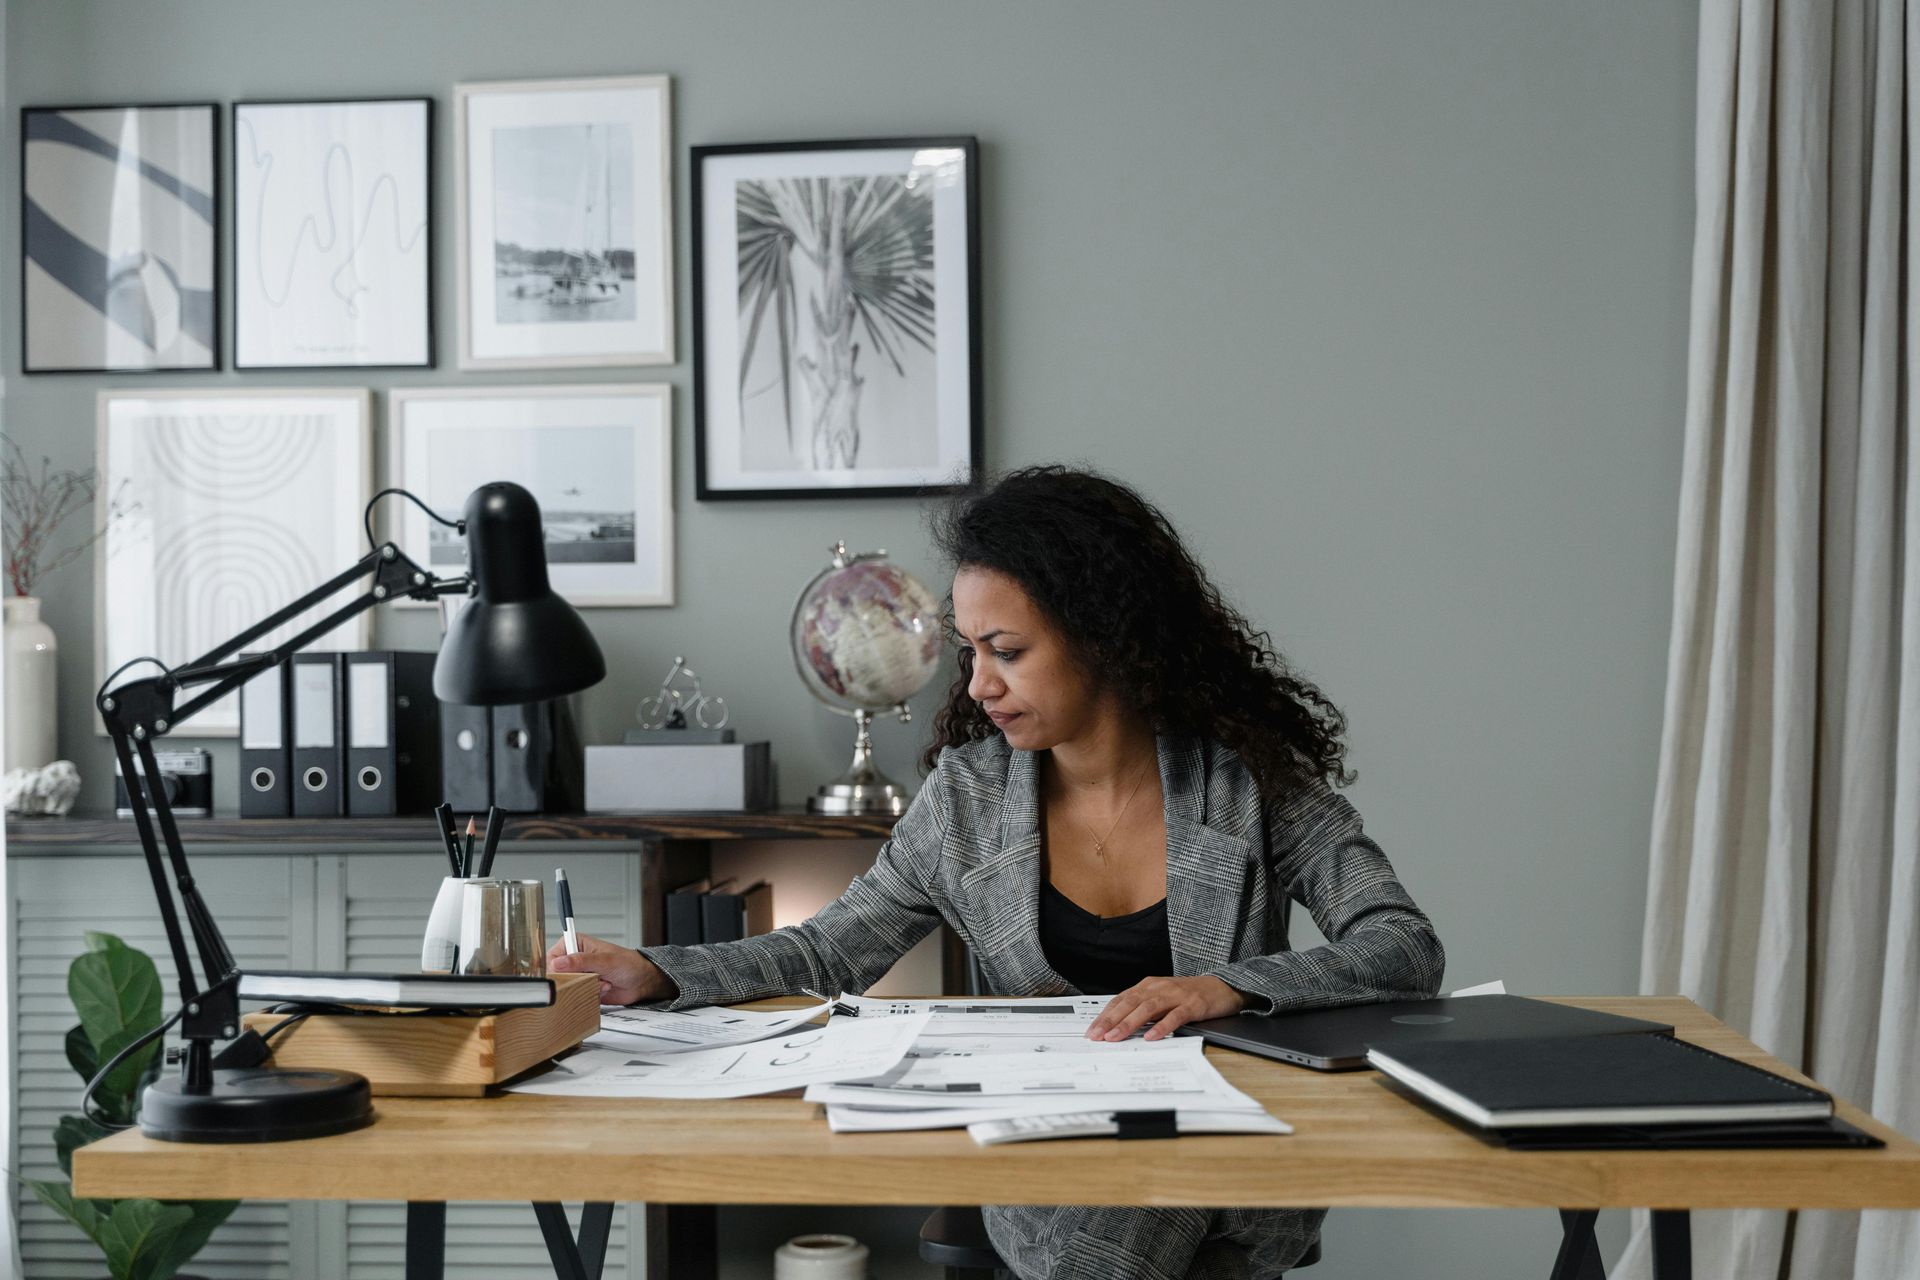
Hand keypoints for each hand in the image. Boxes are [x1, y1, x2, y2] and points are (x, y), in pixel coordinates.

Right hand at [548, 933, 678, 1005]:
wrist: (641, 981)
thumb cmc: (627, 963)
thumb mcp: (604, 960)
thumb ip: (580, 961)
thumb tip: (558, 963)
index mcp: (575, 944)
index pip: (552, 958)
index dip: (556, 970)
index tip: (566, 976)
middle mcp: (574, 959)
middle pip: (557, 976)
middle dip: (575, 981)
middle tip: (592, 977)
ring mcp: (578, 975)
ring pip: (567, 988)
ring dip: (585, 988)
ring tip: (602, 981)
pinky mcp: (583, 988)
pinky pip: (576, 997)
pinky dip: (589, 995)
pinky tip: (604, 988)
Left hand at [1085, 975, 1248, 1041]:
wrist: (1222, 986)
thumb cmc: (1189, 995)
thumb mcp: (1162, 998)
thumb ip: (1143, 1010)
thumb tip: (1119, 1027)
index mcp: (1149, 986)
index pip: (1121, 1000)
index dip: (1105, 1015)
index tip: (1092, 1031)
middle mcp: (1159, 988)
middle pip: (1130, 1003)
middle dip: (1110, 1020)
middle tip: (1096, 1036)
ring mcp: (1176, 995)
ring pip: (1147, 1008)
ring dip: (1129, 1023)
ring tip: (1116, 1037)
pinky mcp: (1193, 1004)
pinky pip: (1175, 1016)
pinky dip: (1162, 1026)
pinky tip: (1152, 1037)